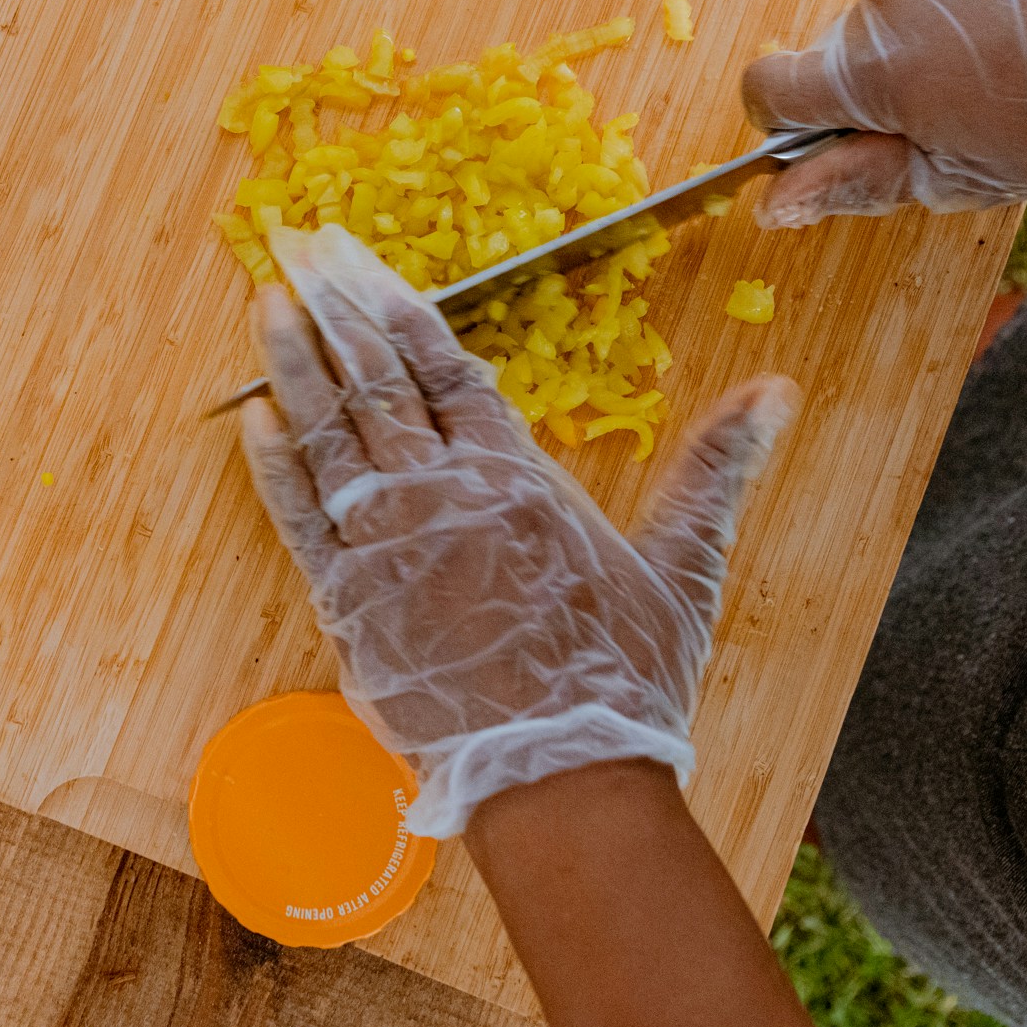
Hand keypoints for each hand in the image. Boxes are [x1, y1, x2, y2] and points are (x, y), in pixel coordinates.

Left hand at [240, 226, 799, 836]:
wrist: (561, 779)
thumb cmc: (622, 681)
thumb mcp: (684, 565)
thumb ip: (716, 467)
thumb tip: (776, 390)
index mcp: (517, 481)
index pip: (450, 372)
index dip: (404, 312)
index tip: (365, 265)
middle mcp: (443, 498)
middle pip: (380, 382)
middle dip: (337, 309)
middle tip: (301, 247)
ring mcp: (386, 548)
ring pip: (330, 434)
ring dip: (293, 365)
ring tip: (267, 304)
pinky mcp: (346, 603)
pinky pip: (297, 517)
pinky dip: (273, 464)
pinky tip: (250, 418)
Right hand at [743, 0, 1026, 226]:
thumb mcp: (970, 171)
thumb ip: (864, 180)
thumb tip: (774, 203)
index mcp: (867, 72)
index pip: (770, 90)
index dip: (794, 124)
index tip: (848, 139)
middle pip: (850, 51)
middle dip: (895, 84)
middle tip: (979, 110)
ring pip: (906, 6)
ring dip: (943, 35)